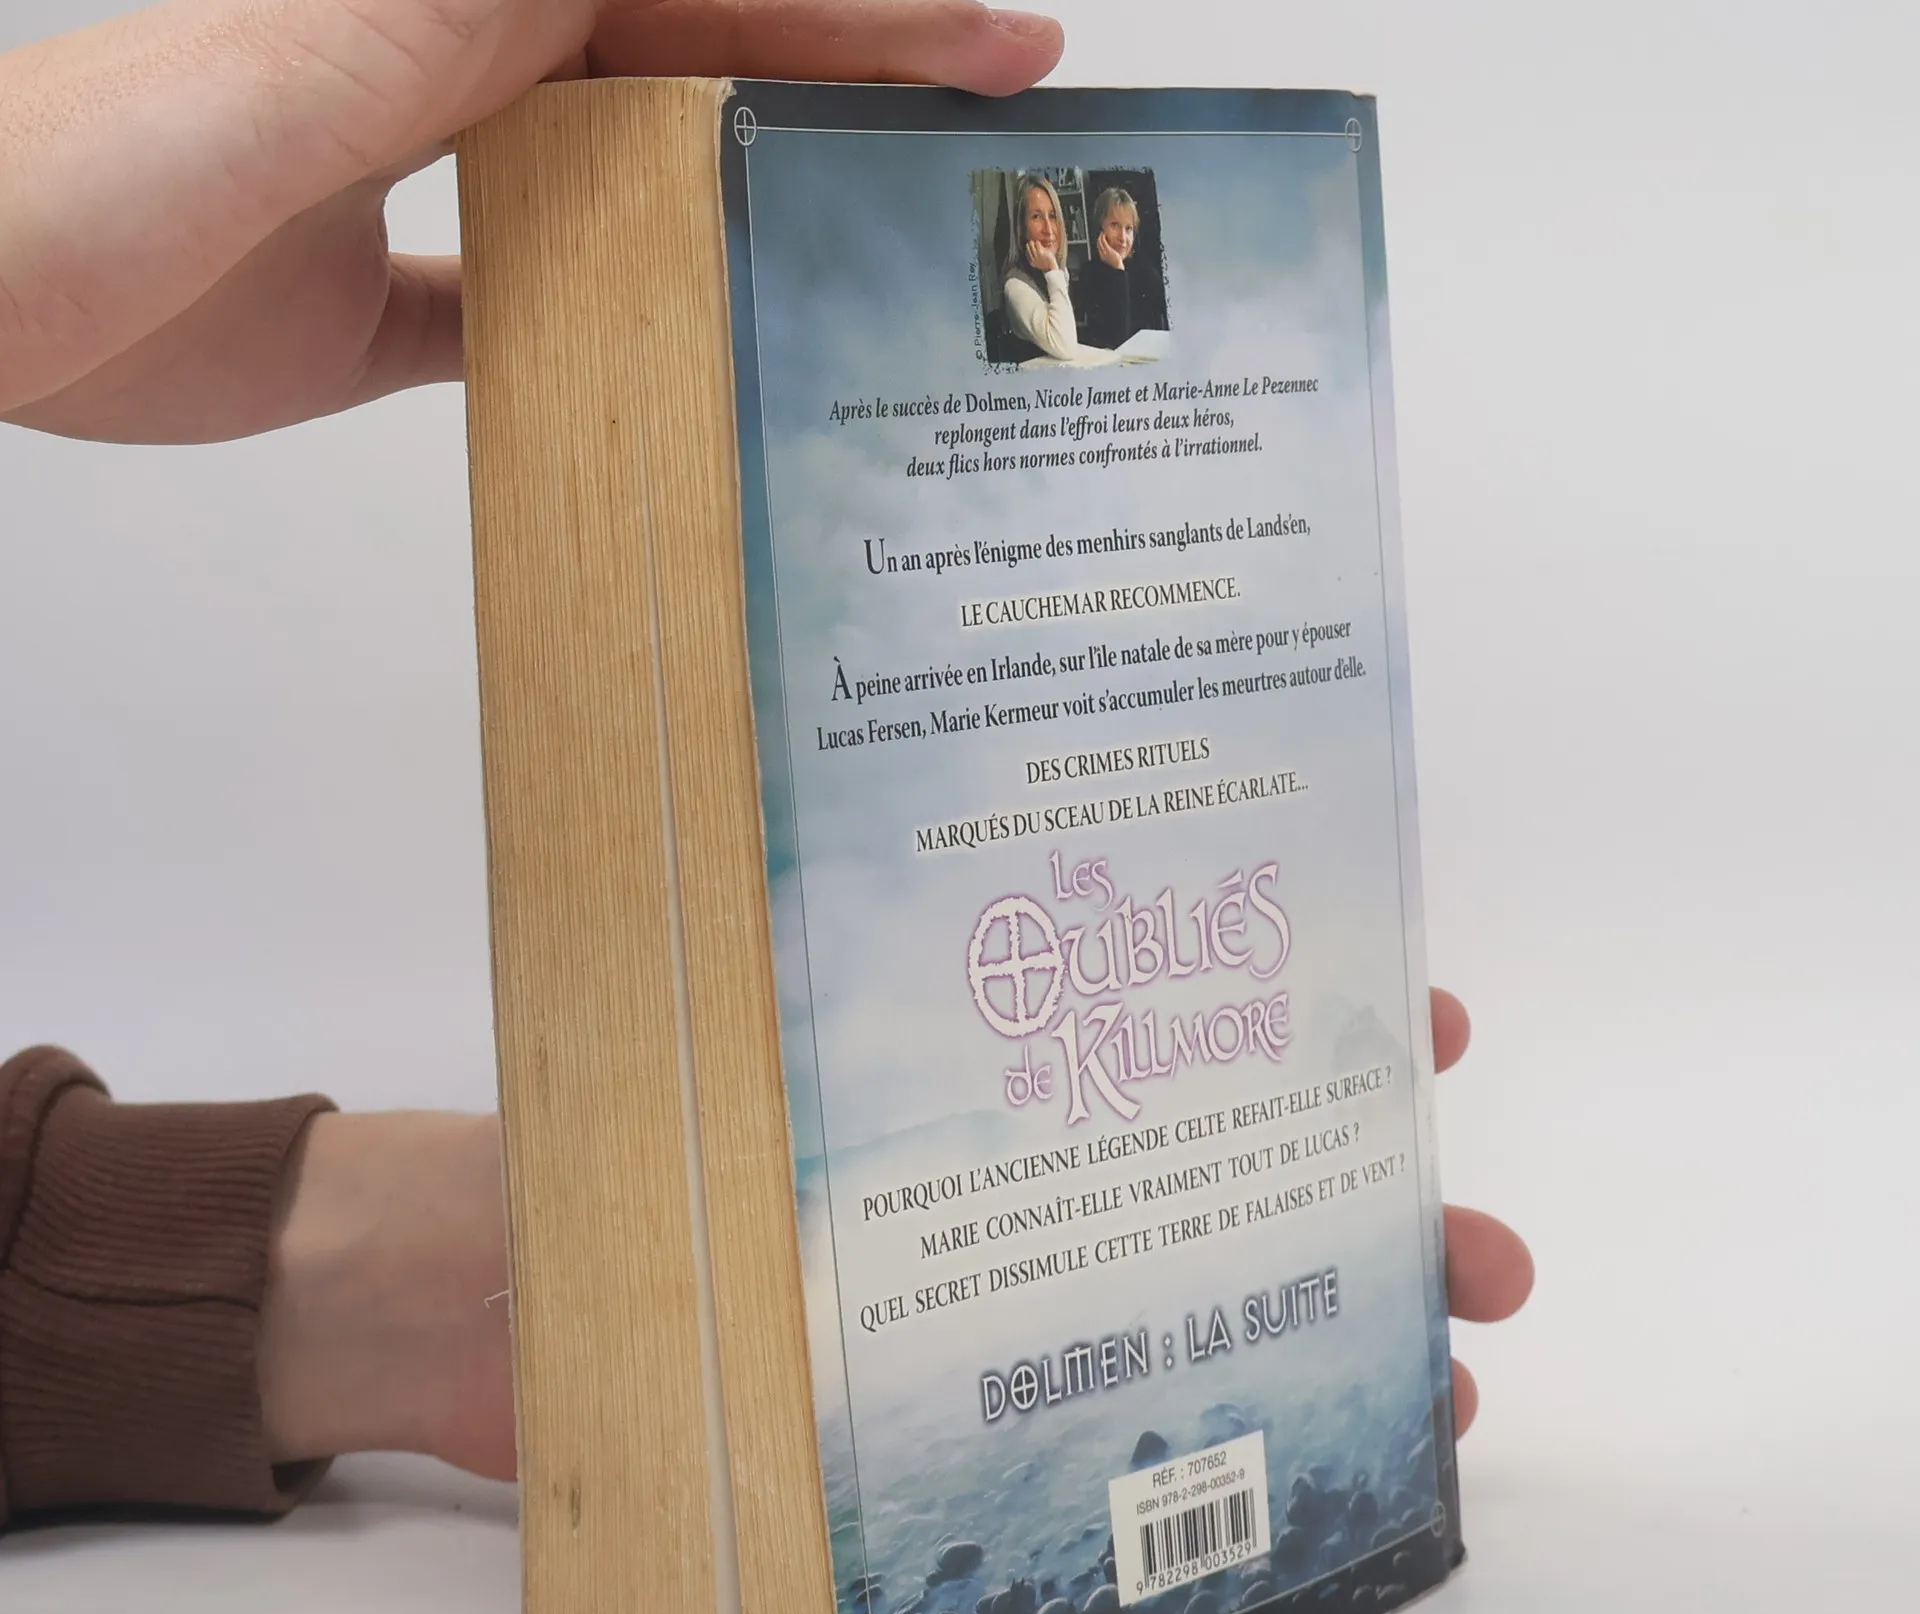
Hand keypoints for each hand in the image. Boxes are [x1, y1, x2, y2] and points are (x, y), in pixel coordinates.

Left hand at [0, 0, 1063, 442]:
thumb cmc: (81, 191)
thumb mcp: (283, 87)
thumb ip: (440, 21)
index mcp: (444, 12)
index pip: (690, 2)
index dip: (849, 21)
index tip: (989, 43)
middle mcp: (445, 82)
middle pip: (684, 66)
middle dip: (838, 74)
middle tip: (978, 112)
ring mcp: (418, 192)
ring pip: (623, 172)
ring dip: (743, 181)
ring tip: (870, 215)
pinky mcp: (380, 309)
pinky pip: (531, 303)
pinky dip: (610, 323)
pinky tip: (688, 348)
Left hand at [257, 988, 1529, 1481]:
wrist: (455, 1313)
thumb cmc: (573, 1143)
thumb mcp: (696, 1009)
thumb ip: (793, 941)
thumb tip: (871, 767)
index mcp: (959, 1051)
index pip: (1159, 1004)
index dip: (1301, 1002)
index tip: (1419, 1017)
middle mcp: (995, 1158)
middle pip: (1219, 1158)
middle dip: (1370, 1193)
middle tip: (1474, 1242)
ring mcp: (985, 1287)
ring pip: (1202, 1289)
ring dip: (1342, 1321)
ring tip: (1452, 1367)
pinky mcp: (950, 1407)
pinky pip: (1119, 1415)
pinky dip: (1231, 1429)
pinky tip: (1316, 1462)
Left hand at [1025, 239, 1059, 274]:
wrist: (1049, 268)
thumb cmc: (1050, 258)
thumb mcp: (1049, 250)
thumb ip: (1045, 245)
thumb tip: (1043, 240)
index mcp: (1041, 252)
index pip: (1037, 244)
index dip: (1037, 241)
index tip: (1036, 240)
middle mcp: (1036, 256)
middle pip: (1032, 247)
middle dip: (1031, 243)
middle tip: (1031, 240)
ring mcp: (1034, 260)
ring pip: (1029, 252)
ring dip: (1028, 247)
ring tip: (1027, 244)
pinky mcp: (1032, 263)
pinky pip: (1028, 258)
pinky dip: (1027, 254)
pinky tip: (1026, 251)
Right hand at [1096, 231, 1127, 269]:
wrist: (1117, 266)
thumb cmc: (1115, 263)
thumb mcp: (1110, 258)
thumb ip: (1108, 255)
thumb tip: (1109, 252)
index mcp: (1102, 256)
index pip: (1098, 247)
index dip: (1098, 242)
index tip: (1100, 238)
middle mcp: (1102, 253)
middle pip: (1098, 244)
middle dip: (1098, 238)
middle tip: (1100, 234)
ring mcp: (1104, 251)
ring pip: (1100, 242)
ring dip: (1100, 236)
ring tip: (1102, 233)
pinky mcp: (1108, 250)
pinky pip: (1104, 241)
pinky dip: (1103, 237)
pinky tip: (1104, 234)